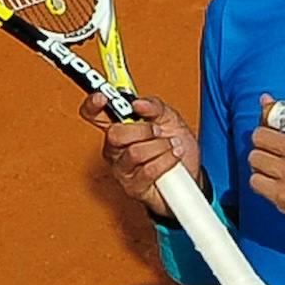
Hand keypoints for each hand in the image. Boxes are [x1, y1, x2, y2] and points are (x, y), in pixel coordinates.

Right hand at [82, 91, 201, 219]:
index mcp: (119, 127)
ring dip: (161, 147)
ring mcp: (122, 170)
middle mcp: (115, 149)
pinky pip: (148, 170)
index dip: (93, 105)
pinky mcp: (133, 187)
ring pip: (135, 152)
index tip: (103, 97)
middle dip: (143, 130)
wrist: (191, 174)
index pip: (94, 114)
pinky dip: (167, 161)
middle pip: (114, 134)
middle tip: (157, 130)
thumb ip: (154, 106)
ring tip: (171, 147)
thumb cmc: (176, 146)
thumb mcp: (170, 118)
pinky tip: (173, 158)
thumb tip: (138, 102)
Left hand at [246, 93, 284, 231]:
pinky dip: (260, 182)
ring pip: (254, 158)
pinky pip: (254, 180)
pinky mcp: (281, 194)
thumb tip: (264, 100)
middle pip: (258, 136)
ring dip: (260, 164)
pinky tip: (273, 183)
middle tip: (273, 152)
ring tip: (274, 169)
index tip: (272, 129)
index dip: (269, 121)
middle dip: (263, 144)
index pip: (276, 113)